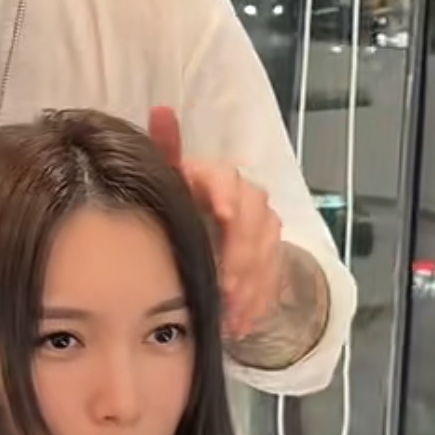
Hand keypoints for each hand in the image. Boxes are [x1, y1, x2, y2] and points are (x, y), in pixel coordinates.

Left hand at [148, 107, 282, 340]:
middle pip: (255, 220)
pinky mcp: (271, 256)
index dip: (226, 192)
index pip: (228, 177)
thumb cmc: (182, 203)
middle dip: (242, 255)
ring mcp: (263, 229)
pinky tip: (242, 324)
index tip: (222, 213)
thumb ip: (166, 150)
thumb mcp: (169, 180)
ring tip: (232, 314)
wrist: (204, 230)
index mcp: (218, 177)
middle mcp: (247, 198)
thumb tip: (162, 110)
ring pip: (267, 251)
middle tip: (226, 287)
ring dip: (251, 284)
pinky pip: (272, 277)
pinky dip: (258, 301)